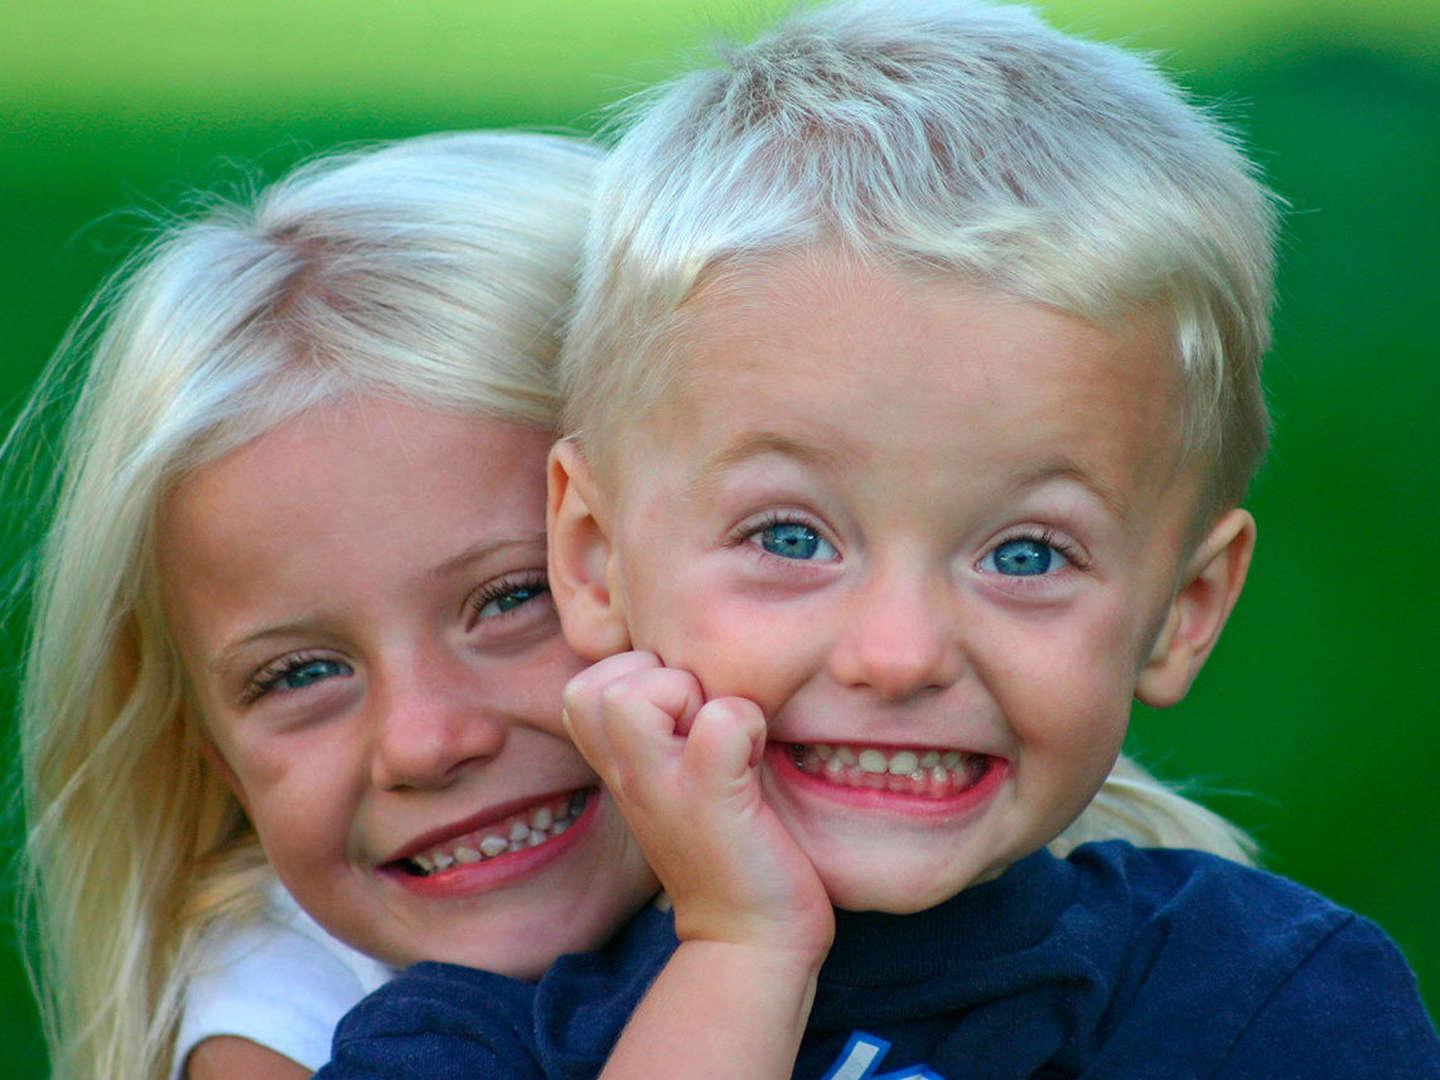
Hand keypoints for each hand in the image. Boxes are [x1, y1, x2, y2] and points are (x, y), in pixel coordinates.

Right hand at [563, 652, 832, 960]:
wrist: (753, 935)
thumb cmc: (731, 842)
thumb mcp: (679, 773)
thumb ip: (668, 724)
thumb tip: (691, 655)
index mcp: (618, 764)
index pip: (584, 684)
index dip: (639, 678)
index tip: (682, 718)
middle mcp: (626, 775)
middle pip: (593, 684)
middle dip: (658, 680)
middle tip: (699, 725)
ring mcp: (662, 788)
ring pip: (635, 694)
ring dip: (693, 696)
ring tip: (721, 740)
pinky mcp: (712, 798)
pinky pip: (721, 721)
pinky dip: (748, 723)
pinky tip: (755, 760)